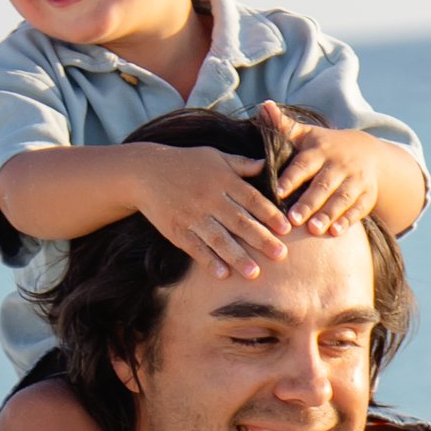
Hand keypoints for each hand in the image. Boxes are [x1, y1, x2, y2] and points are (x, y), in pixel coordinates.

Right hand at [126, 142, 292, 277]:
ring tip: (254, 273)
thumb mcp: (215, 156)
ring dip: (237, 257)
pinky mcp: (177, 230)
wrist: (144, 172)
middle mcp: (209, 198)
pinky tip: (222, 274)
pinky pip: (195, 247)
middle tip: (281, 256)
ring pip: (219, 238)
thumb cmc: (186, 163)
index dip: (269, 214)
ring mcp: (192, 216)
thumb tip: (268, 164)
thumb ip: (241, 164)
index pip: (251, 199)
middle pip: (239, 221)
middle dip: (261, 239)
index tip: (286, 229)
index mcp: (223, 180)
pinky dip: (208, 261)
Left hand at [260, 103, 384, 234]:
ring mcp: (356, 180)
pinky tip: (336, 233)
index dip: (292, 178)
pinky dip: (348, 221)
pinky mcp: (368, 195)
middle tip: (293, 219)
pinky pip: (358, 209)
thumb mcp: (306, 134)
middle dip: (309, 202)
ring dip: (328, 214)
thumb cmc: (325, 147)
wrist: (369, 154)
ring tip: (314, 230)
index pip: (304, 164)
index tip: (278, 192)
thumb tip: (263, 106)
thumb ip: (283, 126)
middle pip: (323, 185)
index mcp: (320, 151)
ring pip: (342, 198)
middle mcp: (339, 165)